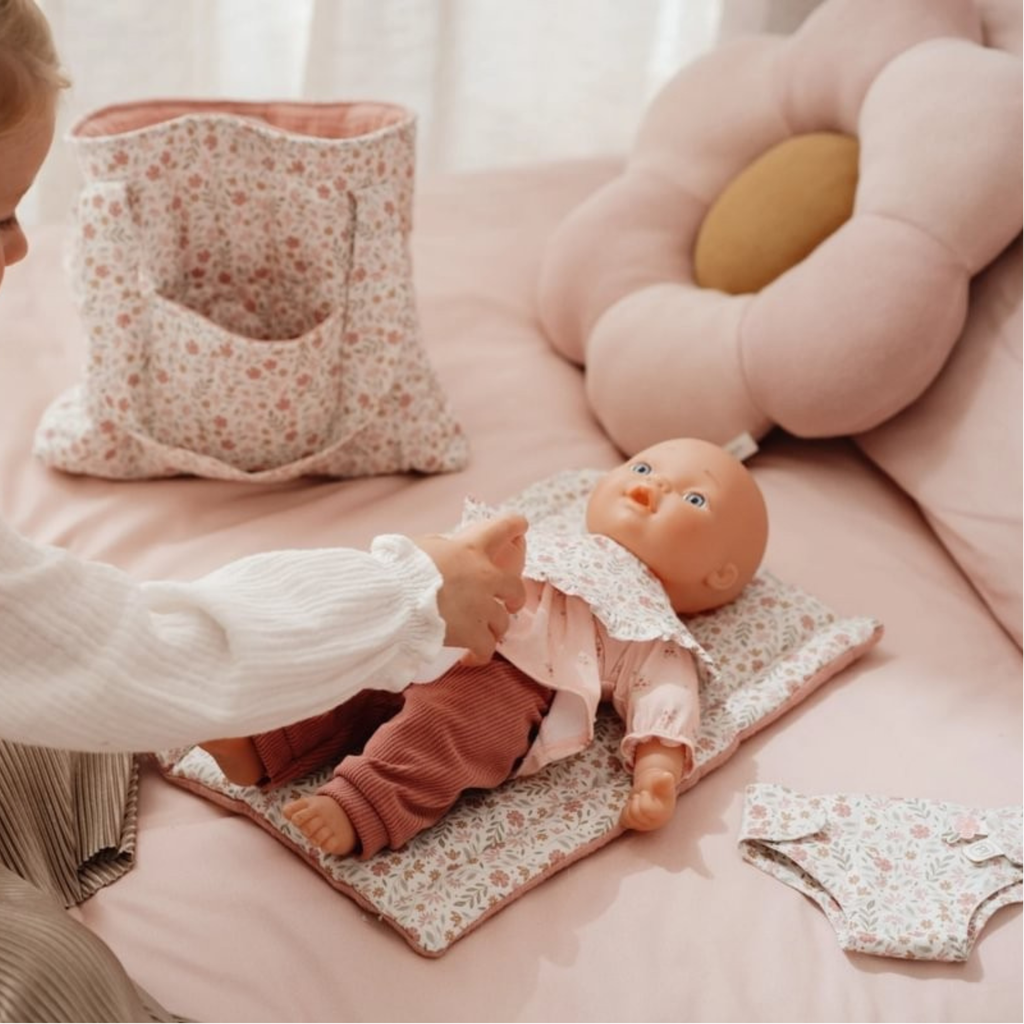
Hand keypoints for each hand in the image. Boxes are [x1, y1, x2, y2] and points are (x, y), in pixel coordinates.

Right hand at [413, 513, 527, 664]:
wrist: (396, 599)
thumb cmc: (400, 568)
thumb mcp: (422, 545)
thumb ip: (440, 548)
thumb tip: (442, 553)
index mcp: (470, 549)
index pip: (502, 528)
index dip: (514, 525)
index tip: (521, 526)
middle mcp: (484, 576)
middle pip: (515, 587)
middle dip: (515, 597)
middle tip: (511, 604)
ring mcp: (482, 607)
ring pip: (503, 621)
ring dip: (493, 628)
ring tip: (482, 635)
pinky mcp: (474, 634)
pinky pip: (486, 648)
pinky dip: (479, 654)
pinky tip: (470, 657)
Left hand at [620, 768, 677, 831]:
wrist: (652, 790)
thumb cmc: (657, 786)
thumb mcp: (662, 781)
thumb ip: (665, 780)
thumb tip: (667, 776)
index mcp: (663, 813)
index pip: (645, 809)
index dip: (643, 798)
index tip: (645, 793)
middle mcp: (654, 823)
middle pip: (635, 814)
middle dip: (635, 801)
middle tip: (640, 796)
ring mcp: (644, 826)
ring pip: (628, 818)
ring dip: (629, 806)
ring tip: (636, 801)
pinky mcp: (634, 827)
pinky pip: (624, 822)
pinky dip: (625, 812)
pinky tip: (631, 807)